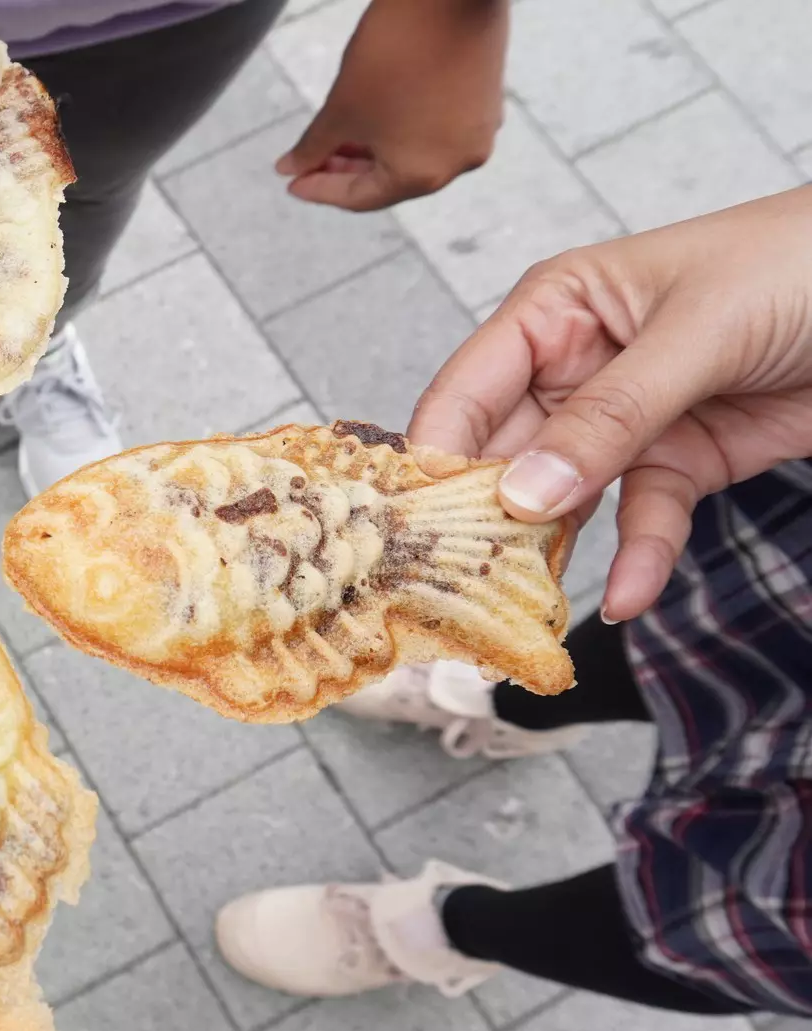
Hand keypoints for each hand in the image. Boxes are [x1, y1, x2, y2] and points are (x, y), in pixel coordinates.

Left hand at [277, 0, 506, 210]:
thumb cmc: (391, 54)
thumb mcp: (341, 107)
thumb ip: (313, 147)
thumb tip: (290, 169)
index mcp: (422, 175)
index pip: (360, 197)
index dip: (320, 189)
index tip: (291, 182)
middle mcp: (459, 163)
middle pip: (390, 180)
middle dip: (345, 169)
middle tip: (308, 160)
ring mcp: (479, 132)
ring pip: (414, 155)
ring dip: (372, 150)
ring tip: (336, 136)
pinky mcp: (487, 101)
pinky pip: (436, 130)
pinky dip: (402, 130)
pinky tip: (375, 116)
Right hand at [410, 188, 811, 621]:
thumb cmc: (799, 265)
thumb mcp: (696, 333)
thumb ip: (610, 416)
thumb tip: (522, 494)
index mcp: (554, 310)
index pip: (466, 391)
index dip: (436, 458)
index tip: (416, 529)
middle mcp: (574, 366)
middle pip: (504, 455)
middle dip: (486, 520)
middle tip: (463, 588)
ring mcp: (626, 420)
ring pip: (566, 497)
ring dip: (553, 551)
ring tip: (531, 608)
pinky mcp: (682, 460)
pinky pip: (645, 517)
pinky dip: (640, 559)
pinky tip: (628, 597)